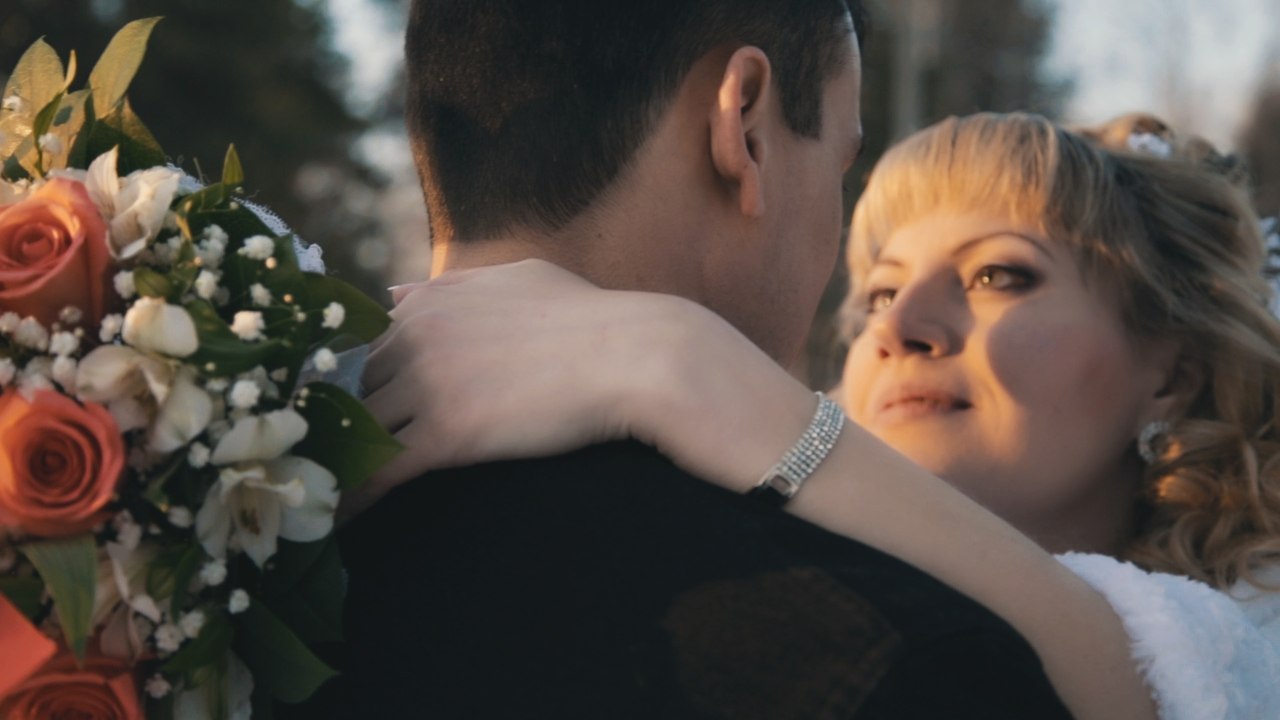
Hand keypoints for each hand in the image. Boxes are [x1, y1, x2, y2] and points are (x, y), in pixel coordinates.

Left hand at [343, 260, 682, 519]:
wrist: (633, 355)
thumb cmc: (589, 317)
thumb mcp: (517, 280)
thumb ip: (456, 285)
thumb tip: (401, 292)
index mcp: (429, 301)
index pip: (359, 344)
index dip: (345, 384)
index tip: (336, 414)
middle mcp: (418, 334)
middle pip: (347, 386)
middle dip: (328, 424)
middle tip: (314, 460)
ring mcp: (430, 382)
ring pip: (357, 429)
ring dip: (333, 461)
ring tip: (314, 494)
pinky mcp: (450, 431)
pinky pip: (383, 472)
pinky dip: (355, 498)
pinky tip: (338, 521)